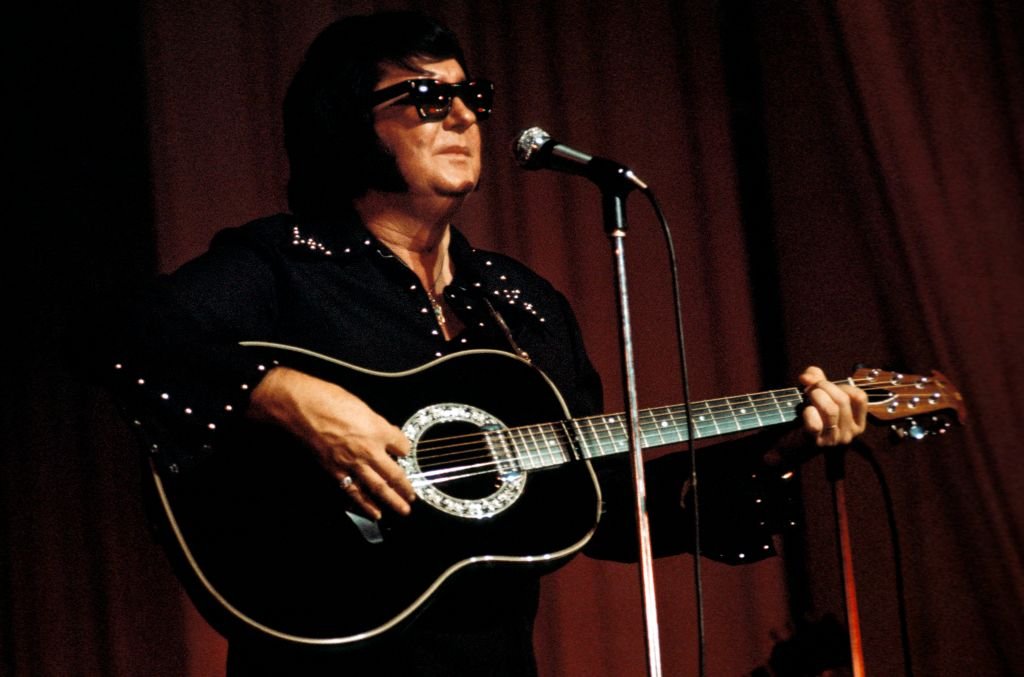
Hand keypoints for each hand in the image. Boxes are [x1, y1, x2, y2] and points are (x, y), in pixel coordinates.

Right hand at [248, 366, 415, 519]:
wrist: (304, 408)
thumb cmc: (331, 400)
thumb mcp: (363, 406)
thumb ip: (378, 424)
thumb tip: (388, 433)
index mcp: (378, 431)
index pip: (402, 446)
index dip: (406, 450)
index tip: (405, 453)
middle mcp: (369, 450)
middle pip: (394, 474)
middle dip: (405, 487)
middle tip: (413, 498)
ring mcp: (352, 463)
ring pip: (377, 487)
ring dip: (392, 501)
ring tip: (403, 510)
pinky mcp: (336, 471)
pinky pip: (354, 491)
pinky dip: (365, 504)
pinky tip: (375, 513)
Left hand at [798, 366, 867, 445]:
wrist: (798, 440)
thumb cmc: (815, 413)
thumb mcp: (822, 392)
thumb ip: (817, 378)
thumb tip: (807, 376)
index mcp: (858, 422)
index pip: (859, 397)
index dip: (842, 385)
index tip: (828, 385)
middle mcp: (850, 432)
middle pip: (842, 401)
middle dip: (824, 386)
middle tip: (812, 387)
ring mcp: (835, 438)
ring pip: (830, 410)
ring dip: (816, 396)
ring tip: (808, 395)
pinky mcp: (818, 442)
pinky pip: (815, 424)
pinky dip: (809, 412)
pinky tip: (806, 410)